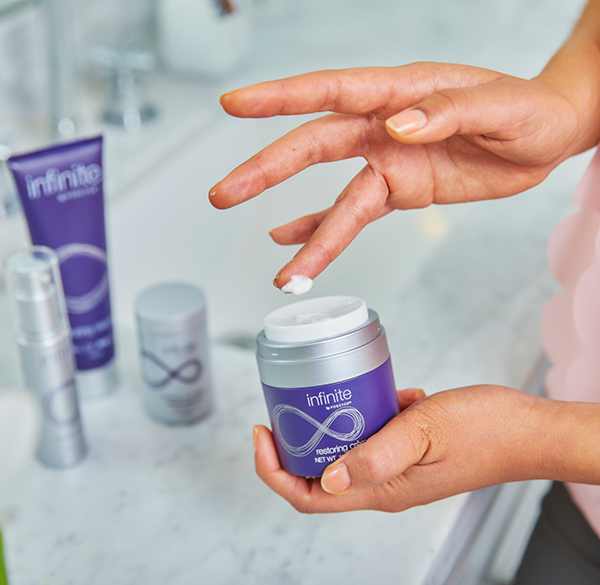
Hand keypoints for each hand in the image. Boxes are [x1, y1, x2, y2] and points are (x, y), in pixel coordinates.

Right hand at [209, 64, 582, 287]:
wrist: (547, 135)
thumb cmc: (528, 110)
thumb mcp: (500, 106)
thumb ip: (447, 112)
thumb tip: (396, 126)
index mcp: (401, 92)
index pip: (331, 91)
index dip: (280, 98)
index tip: (235, 105)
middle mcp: (383, 127)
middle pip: (313, 148)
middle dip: (266, 171)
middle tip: (223, 193)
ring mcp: (388, 161)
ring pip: (334, 200)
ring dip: (304, 233)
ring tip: (278, 267)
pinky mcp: (400, 191)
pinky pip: (354, 215)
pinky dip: (324, 232)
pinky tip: (295, 246)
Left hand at [253, 385, 563, 512]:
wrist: (527, 429)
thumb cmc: (485, 431)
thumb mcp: (424, 433)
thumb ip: (376, 455)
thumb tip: (326, 479)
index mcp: (381, 489)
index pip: (308, 497)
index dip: (273, 470)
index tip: (262, 432)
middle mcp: (383, 484)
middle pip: (317, 476)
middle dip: (294, 445)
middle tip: (287, 408)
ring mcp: (396, 468)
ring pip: (345, 453)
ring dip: (334, 426)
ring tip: (334, 394)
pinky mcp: (409, 451)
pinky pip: (374, 435)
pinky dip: (370, 413)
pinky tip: (387, 393)